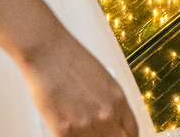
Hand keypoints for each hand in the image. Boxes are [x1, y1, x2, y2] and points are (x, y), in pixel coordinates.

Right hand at [22, 32, 139, 136]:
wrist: (47, 51)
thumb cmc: (69, 58)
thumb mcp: (101, 79)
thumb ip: (108, 102)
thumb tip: (106, 118)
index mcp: (119, 100)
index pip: (132, 132)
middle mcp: (107, 115)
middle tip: (97, 134)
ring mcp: (86, 126)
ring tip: (78, 128)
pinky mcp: (64, 132)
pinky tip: (65, 130)